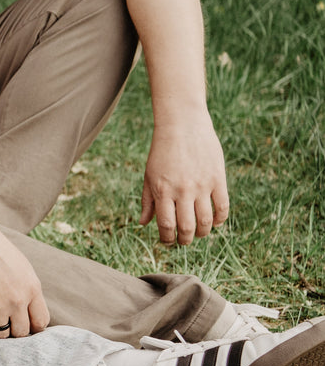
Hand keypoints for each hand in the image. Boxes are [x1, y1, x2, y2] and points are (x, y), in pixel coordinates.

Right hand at [0, 216, 49, 337]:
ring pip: (1, 334)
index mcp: (32, 288)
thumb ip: (27, 288)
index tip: (21, 323)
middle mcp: (18, 300)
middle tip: (2, 321)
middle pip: (21, 332)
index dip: (32, 326)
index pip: (41, 321)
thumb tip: (28, 308)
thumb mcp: (21, 266)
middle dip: (12, 329)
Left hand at [141, 121, 228, 244]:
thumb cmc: (162, 151)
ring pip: (205, 221)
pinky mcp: (218, 179)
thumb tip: (143, 224)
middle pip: (187, 227)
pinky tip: (214, 222)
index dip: (166, 238)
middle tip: (184, 241)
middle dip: (185, 240)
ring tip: (198, 233)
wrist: (183, 125)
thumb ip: (147, 201)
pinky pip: (222, 207)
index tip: (167, 241)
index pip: (166, 225)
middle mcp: (182, 190)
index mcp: (162, 191)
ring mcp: (201, 185)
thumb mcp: (149, 175)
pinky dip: (219, 220)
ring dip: (202, 233)